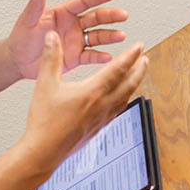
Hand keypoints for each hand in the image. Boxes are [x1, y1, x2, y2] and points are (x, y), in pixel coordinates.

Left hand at [7, 0, 127, 78]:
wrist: (18, 62)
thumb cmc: (20, 39)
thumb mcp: (26, 22)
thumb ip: (35, 7)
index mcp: (63, 13)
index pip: (83, 2)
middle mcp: (73, 25)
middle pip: (96, 18)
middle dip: (110, 16)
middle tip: (123, 15)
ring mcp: (76, 41)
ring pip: (97, 36)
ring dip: (110, 36)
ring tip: (121, 36)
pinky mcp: (76, 57)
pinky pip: (91, 56)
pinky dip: (100, 57)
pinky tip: (109, 56)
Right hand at [18, 31, 147, 175]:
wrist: (44, 152)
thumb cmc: (44, 122)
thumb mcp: (45, 84)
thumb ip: (50, 58)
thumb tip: (52, 37)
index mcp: (93, 92)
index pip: (118, 69)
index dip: (131, 55)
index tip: (140, 46)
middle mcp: (103, 105)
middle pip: (129, 84)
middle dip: (139, 70)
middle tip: (145, 60)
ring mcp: (103, 119)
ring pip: (126, 98)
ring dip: (134, 84)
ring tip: (136, 76)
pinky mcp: (99, 128)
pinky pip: (118, 110)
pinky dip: (124, 99)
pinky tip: (120, 99)